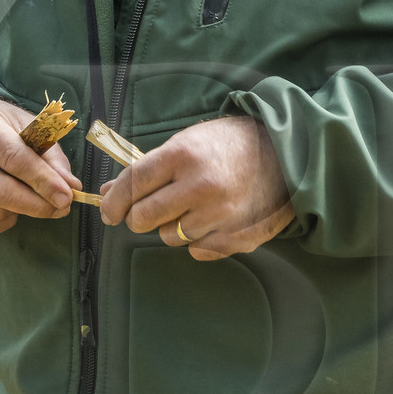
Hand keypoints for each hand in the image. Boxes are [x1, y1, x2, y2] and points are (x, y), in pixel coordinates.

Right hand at [0, 96, 73, 236]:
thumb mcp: (24, 126)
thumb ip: (49, 156)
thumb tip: (70, 187)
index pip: (14, 159)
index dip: (43, 181)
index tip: (66, 196)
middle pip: (1, 191)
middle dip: (37, 204)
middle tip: (62, 207)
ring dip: (20, 211)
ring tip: (27, 196)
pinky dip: (2, 224)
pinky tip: (7, 207)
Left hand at [98, 114, 292, 259]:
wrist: (285, 153)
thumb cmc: (229, 144)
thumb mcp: (185, 143)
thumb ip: (148, 170)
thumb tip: (108, 193)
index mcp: (183, 156)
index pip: (132, 185)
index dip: (113, 201)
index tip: (109, 210)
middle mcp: (201, 187)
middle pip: (144, 218)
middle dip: (137, 217)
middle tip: (146, 210)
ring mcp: (220, 215)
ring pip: (169, 237)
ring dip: (171, 227)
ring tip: (190, 208)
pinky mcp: (237, 236)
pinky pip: (197, 250)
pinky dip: (197, 240)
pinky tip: (210, 220)